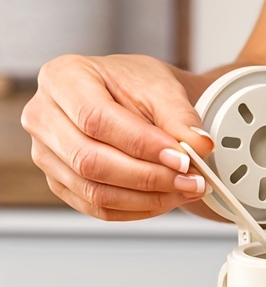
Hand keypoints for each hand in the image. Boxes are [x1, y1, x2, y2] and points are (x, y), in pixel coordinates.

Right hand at [21, 54, 214, 220]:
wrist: (132, 98)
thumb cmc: (138, 86)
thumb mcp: (163, 88)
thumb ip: (181, 118)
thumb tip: (200, 146)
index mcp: (63, 78)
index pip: (96, 119)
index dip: (142, 145)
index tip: (183, 159)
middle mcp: (43, 116)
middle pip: (89, 161)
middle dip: (148, 177)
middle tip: (191, 181)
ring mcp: (46, 153)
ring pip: (94, 191)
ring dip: (148, 198)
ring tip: (187, 190)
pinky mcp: (60, 182)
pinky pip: (97, 208)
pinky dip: (138, 209)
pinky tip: (168, 199)